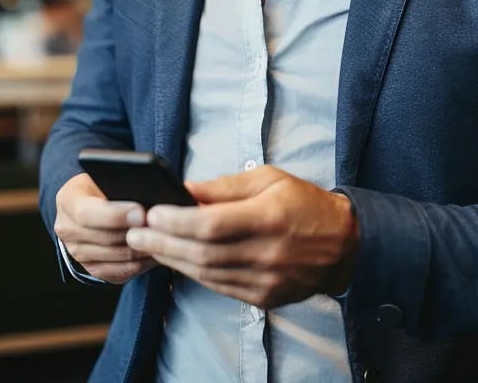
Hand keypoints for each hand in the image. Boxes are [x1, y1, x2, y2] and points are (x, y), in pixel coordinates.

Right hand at [54, 172, 156, 283]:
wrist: (87, 201)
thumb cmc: (102, 184)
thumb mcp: (105, 175)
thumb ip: (121, 184)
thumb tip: (149, 193)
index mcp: (68, 201)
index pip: (88, 214)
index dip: (116, 215)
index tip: (141, 213)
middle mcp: (67, 230)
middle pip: (105, 239)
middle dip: (136, 233)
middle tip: (161, 228)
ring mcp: (77, 253)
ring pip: (115, 258)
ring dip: (141, 249)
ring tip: (163, 238)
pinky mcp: (92, 269)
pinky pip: (120, 272)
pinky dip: (140, 264)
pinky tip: (156, 252)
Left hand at [125, 165, 357, 307]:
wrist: (344, 244)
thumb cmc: (303, 202)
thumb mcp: (268, 179)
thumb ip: (224, 187)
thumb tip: (183, 190)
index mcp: (268, 218)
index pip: (210, 225)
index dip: (175, 221)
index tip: (151, 212)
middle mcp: (267, 253)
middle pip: (202, 252)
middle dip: (162, 242)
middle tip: (134, 232)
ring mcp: (266, 280)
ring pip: (206, 273)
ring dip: (172, 260)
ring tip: (147, 245)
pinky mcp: (264, 297)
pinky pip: (219, 286)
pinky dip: (194, 273)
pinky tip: (177, 260)